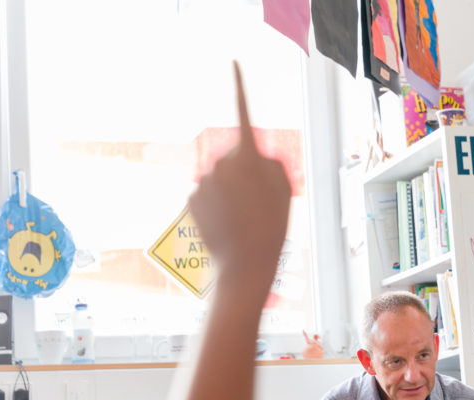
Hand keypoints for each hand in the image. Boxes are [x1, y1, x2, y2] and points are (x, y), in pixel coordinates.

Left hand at [189, 61, 290, 282]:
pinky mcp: (190, 198)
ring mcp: (202, 180)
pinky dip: (216, 205)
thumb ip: (269, 161)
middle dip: (244, 172)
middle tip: (258, 202)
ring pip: (220, 178)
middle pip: (234, 157)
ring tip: (243, 217)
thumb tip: (251, 156)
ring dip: (230, 191)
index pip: (243, 112)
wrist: (244, 263)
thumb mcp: (283, 188)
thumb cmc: (270, 226)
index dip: (239, 86)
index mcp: (246, 155)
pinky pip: (207, 194)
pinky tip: (226, 223)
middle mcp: (220, 161)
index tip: (233, 62)